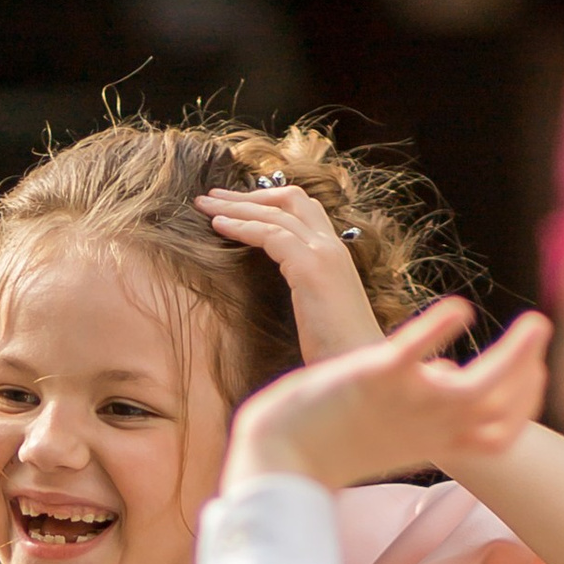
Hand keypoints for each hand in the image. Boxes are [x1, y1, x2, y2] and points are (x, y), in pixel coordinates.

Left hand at [196, 183, 383, 364]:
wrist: (359, 368)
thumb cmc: (337, 352)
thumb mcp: (316, 312)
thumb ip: (301, 292)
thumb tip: (270, 294)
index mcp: (335, 254)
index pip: (303, 209)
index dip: (268, 202)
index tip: (235, 205)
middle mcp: (332, 246)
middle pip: (289, 199)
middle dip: (248, 195)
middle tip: (212, 196)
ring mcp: (324, 253)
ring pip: (276, 213)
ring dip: (236, 206)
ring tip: (205, 206)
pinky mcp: (311, 268)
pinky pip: (270, 234)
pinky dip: (242, 226)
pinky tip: (219, 226)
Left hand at [222, 298, 550, 494]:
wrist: (278, 454)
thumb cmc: (331, 441)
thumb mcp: (390, 432)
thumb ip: (424, 411)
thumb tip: (444, 379)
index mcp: (431, 442)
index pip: (501, 435)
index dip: (526, 403)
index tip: (534, 368)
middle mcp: (426, 429)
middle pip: (501, 413)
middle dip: (531, 373)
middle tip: (541, 327)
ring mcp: (403, 404)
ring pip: (478, 391)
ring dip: (513, 357)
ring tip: (535, 323)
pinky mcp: (371, 378)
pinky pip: (413, 355)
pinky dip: (437, 331)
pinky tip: (460, 309)